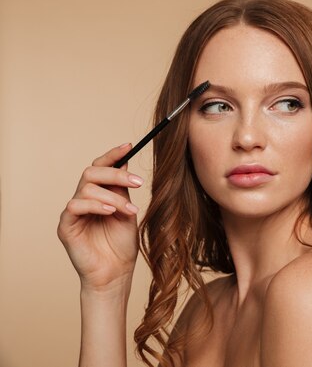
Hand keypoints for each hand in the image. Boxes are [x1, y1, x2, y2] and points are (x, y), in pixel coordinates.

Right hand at [58, 143, 142, 291]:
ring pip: (87, 188)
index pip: (101, 167)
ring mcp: (73, 212)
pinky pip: (75, 206)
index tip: (130, 145)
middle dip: (117, 173)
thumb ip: (123, 190)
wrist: (116, 273)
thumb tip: (126, 162)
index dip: (113, 155)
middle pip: (92, 172)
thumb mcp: (128, 211)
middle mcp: (84, 199)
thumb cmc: (122, 245)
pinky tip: (111, 212)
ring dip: (113, 196)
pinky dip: (96, 205)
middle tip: (138, 182)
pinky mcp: (66, 226)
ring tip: (129, 210)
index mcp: (99, 194)